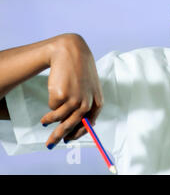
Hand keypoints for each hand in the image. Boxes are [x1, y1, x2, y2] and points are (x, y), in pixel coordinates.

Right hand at [41, 33, 102, 147]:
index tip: (68, 140)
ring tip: (44, 122)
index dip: (77, 134)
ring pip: (59, 119)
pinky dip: (50, 105)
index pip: (88, 125)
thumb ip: (86, 106)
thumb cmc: (80, 72)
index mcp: (97, 102)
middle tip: (50, 144)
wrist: (71, 53)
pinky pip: (52, 107)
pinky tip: (52, 97)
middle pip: (71, 126)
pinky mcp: (61, 95)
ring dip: (49, 122)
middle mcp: (87, 103)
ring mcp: (74, 100)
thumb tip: (73, 127)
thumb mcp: (89, 89)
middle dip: (59, 137)